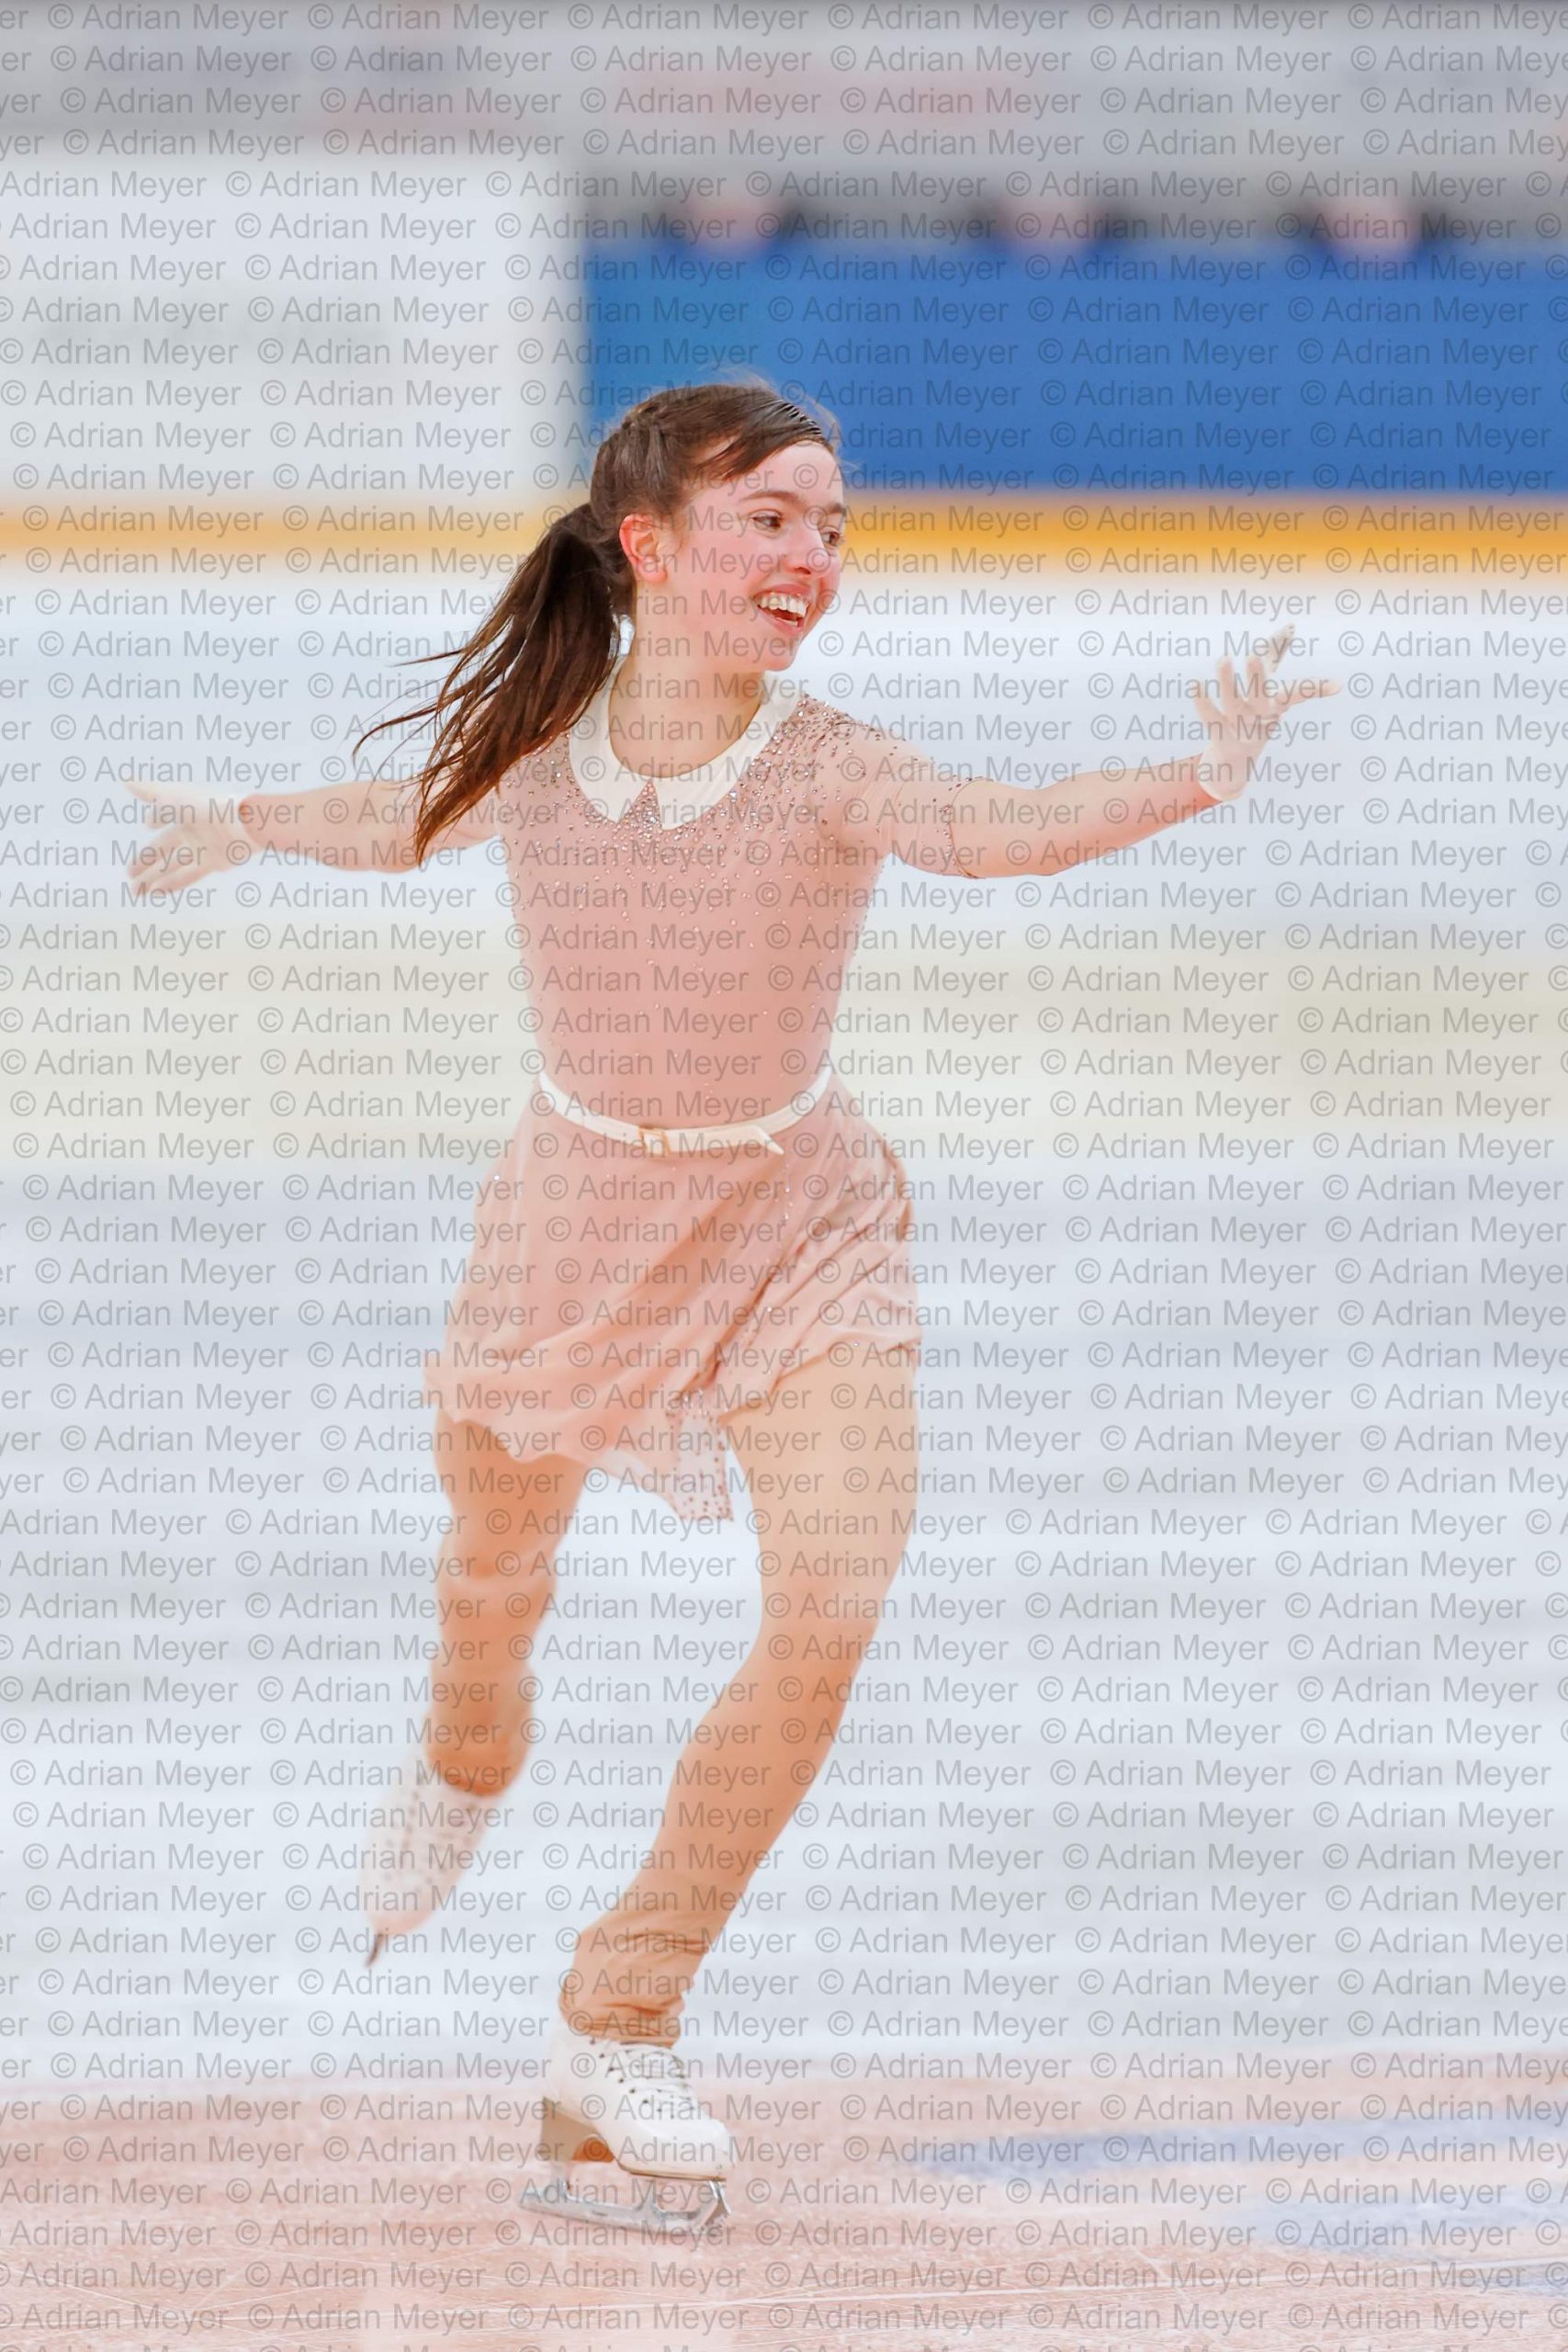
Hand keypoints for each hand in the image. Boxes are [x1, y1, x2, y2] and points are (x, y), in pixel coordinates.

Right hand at [127, 778, 253, 900]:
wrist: (245, 823)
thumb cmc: (209, 806)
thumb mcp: (175, 797)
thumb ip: (150, 793)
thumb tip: (125, 782)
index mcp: (183, 811)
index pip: (163, 817)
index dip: (154, 820)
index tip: (146, 825)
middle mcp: (193, 830)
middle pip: (164, 848)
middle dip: (145, 862)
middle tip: (128, 875)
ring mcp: (204, 847)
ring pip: (173, 865)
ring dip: (154, 877)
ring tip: (136, 891)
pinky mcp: (216, 863)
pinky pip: (190, 875)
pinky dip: (173, 883)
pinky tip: (157, 892)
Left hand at [1188, 626, 1338, 800]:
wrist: (1236, 760)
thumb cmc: (1255, 715)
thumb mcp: (1269, 686)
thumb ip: (1276, 654)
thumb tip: (1290, 625)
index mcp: (1275, 704)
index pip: (1297, 693)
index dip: (1316, 689)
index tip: (1337, 686)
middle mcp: (1259, 715)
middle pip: (1261, 695)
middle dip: (1258, 676)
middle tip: (1253, 654)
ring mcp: (1239, 726)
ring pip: (1233, 703)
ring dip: (1227, 682)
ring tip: (1222, 658)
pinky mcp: (1220, 734)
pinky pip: (1211, 718)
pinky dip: (1203, 702)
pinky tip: (1195, 684)